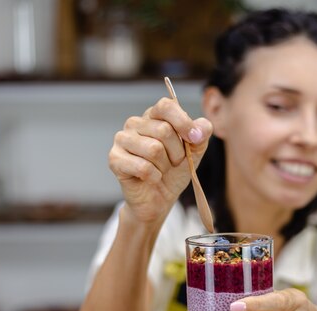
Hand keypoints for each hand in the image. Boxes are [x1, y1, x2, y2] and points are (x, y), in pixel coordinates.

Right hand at [109, 98, 212, 222]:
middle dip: (176, 153)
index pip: (166, 106)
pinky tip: (151, 178)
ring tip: (161, 170)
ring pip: (153, 149)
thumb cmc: (174, 172)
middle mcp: (135, 123)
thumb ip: (201, 135)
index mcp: (154, 116)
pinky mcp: (115, 159)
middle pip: (164, 130)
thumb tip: (201, 129)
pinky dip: (154, 177)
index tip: (194, 139)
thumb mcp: (194, 151)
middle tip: (173, 163)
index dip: (183, 122)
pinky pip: (143, 167)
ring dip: (164, 166)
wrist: (159, 198)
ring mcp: (122, 140)